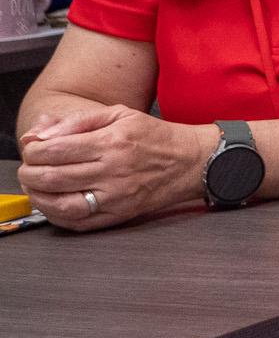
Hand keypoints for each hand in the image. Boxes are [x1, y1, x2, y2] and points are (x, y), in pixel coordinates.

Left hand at [16, 105, 213, 230]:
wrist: (191, 161)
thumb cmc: (155, 137)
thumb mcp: (119, 114)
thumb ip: (76, 122)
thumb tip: (39, 136)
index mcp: (112, 141)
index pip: (54, 150)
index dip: (33, 151)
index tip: (32, 149)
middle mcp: (113, 170)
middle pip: (52, 177)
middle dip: (29, 174)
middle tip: (29, 169)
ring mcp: (116, 196)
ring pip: (60, 204)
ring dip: (38, 197)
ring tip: (36, 187)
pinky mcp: (119, 214)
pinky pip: (77, 222)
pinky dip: (56, 216)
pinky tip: (53, 204)